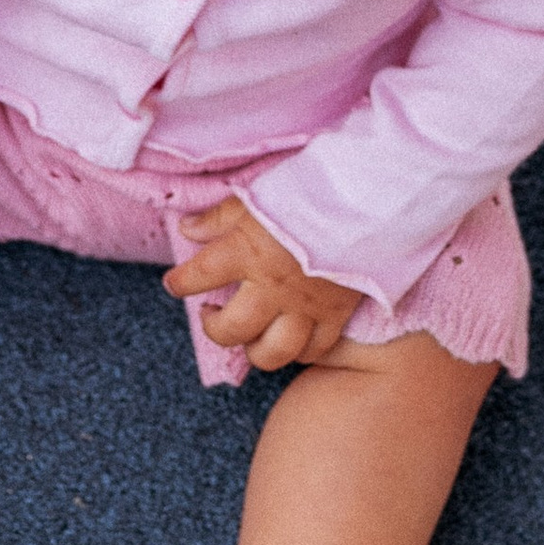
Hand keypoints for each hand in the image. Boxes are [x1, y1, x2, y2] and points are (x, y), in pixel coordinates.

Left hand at [163, 197, 361, 372]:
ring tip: (249, 335)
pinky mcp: (335, 315)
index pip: (198, 276)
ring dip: (254, 349)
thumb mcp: (257, 197)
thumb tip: (187, 229)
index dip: (180, 283)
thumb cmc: (310, 192)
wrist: (370, 200)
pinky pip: (313, 350)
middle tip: (211, 313)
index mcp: (246, 252)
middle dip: (214, 327)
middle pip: (231, 330)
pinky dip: (299, 351)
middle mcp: (271, 288)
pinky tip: (290, 338)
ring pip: (271, 353)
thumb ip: (219, 218)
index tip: (174, 284)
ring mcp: (305, 307)